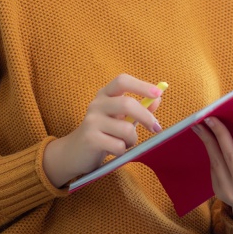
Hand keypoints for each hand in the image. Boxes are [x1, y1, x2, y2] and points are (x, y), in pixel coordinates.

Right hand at [43, 74, 163, 187]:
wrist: (75, 152)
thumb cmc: (104, 132)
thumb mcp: (121, 118)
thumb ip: (139, 108)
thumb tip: (157, 99)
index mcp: (105, 95)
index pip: (122, 81)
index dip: (141, 86)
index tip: (157, 93)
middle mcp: (97, 104)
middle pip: (127, 104)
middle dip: (146, 117)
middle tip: (156, 128)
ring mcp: (91, 121)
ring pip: (126, 129)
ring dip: (132, 139)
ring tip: (125, 142)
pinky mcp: (90, 139)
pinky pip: (119, 146)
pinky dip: (122, 151)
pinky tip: (113, 150)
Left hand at [193, 112, 232, 224]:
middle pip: (231, 155)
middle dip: (221, 133)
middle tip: (212, 117)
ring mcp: (230, 191)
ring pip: (217, 160)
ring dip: (208, 140)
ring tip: (200, 125)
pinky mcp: (218, 191)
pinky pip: (214, 167)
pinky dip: (210, 150)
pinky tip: (206, 137)